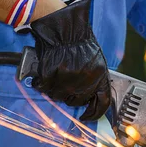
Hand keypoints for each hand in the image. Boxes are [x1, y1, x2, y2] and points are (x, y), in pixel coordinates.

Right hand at [29, 0, 109, 120]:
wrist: (64, 28)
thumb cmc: (81, 44)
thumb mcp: (97, 62)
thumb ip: (96, 81)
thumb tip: (92, 100)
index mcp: (100, 77)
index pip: (102, 104)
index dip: (94, 114)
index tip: (87, 118)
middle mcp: (86, 80)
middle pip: (77, 102)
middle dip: (71, 98)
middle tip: (66, 87)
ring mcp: (68, 78)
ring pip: (59, 97)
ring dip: (56, 91)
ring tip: (55, 78)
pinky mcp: (52, 73)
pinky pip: (45, 87)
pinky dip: (43, 84)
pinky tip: (45, 76)